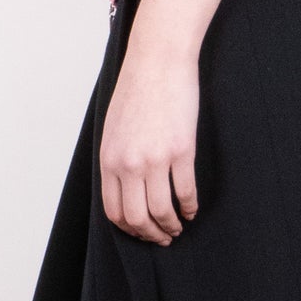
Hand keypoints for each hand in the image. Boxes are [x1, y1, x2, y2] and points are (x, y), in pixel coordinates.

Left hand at [98, 42, 199, 244]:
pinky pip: (185, 191)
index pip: (114, 211)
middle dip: (151, 235)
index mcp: (109, 160)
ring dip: (172, 226)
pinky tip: (192, 209)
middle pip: (137, 218)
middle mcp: (129, 164)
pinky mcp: (181, 151)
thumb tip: (124, 188)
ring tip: (179, 227)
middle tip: (163, 238)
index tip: (142, 232)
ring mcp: (155, 159)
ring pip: (162, 211)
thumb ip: (117, 159)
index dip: (129, 229)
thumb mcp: (114, 128)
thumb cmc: (137, 90)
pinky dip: (190, 207)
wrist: (157, 61)